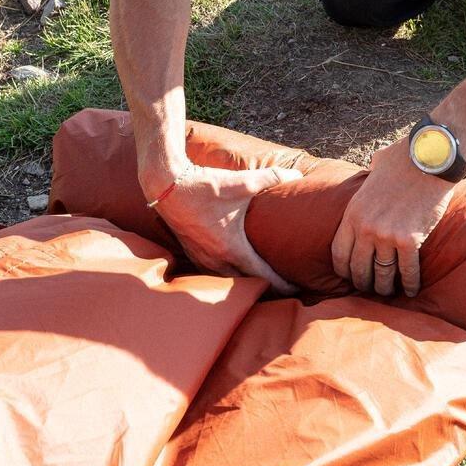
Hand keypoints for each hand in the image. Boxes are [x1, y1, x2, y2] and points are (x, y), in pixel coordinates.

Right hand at [143, 161, 301, 293]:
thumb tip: (299, 175)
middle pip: (247, 284)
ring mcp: (202, 259)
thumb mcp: (243, 182)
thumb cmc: (206, 186)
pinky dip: (228, 275)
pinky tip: (235, 268)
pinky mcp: (192, 253)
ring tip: (263, 281)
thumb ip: (273, 178)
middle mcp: (216, 260)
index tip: (296, 290)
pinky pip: (214, 273)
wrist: (167, 186)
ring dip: (245, 283)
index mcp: (232, 249)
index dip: (282, 285)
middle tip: (285, 286)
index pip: (263, 277)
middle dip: (267, 288)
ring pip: (229, 281)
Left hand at [331, 137, 454, 296]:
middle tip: (370, 288)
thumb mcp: (374, 169)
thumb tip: (373, 170)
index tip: (351, 276)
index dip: (344, 270)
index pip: (339, 254)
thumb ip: (369, 179)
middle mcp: (366, 228)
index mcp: (352, 213)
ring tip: (389, 292)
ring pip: (383, 274)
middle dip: (364, 283)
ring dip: (386, 287)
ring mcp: (387, 235)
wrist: (428, 158)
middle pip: (359, 269)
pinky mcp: (410, 239)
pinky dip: (410, 283)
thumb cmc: (403, 159)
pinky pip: (407, 270)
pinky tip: (412, 289)